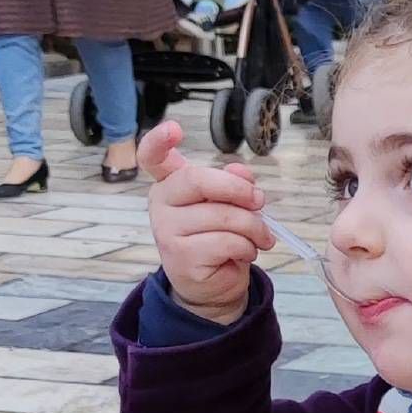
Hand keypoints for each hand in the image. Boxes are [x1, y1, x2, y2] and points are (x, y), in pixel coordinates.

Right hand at [138, 118, 271, 321]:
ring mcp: (167, 230)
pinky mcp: (182, 255)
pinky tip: (245, 252)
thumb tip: (241, 172)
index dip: (159, 140)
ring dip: (253, 227)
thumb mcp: (229, 205)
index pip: (152, 157)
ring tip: (259, 237)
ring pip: (223, 215)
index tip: (174, 128)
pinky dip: (247, 246)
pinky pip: (227, 240)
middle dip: (239, 190)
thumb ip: (233, 184)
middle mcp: (161, 203)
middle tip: (260, 202)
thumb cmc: (219, 237)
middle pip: (199, 180)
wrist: (213, 284)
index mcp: (170, 183)